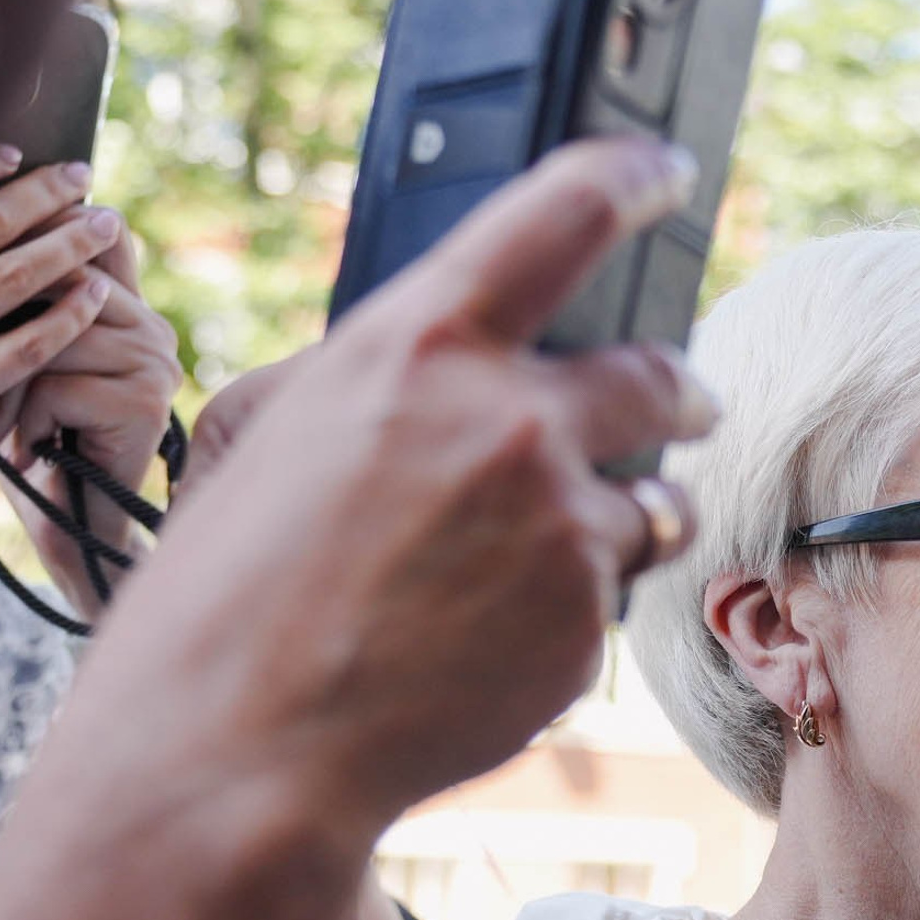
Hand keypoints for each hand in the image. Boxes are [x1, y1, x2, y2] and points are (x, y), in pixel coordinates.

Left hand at [0, 219, 184, 606]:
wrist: (70, 526)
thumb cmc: (31, 437)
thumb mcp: (20, 353)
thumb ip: (26, 292)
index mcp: (131, 305)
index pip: (92, 235)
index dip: (44, 222)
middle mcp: (154, 328)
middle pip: (60, 280)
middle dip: (2, 323)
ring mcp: (157, 363)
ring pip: (53, 334)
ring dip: (7, 386)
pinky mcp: (146, 402)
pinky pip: (59, 380)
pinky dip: (26, 417)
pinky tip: (26, 449)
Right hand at [85, 137, 715, 845]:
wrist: (244, 746)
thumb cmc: (227, 594)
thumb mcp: (271, 433)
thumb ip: (383, 380)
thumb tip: (455, 372)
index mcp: (419, 343)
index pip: (564, 213)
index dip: (630, 179)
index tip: (665, 173)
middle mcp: (513, 420)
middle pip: (656, 374)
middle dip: (684, 386)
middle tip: (691, 398)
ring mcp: (562, 527)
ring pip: (654, 502)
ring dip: (634, 512)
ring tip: (558, 551)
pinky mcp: (585, 625)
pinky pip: (608, 599)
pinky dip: (568, 612)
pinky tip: (485, 643)